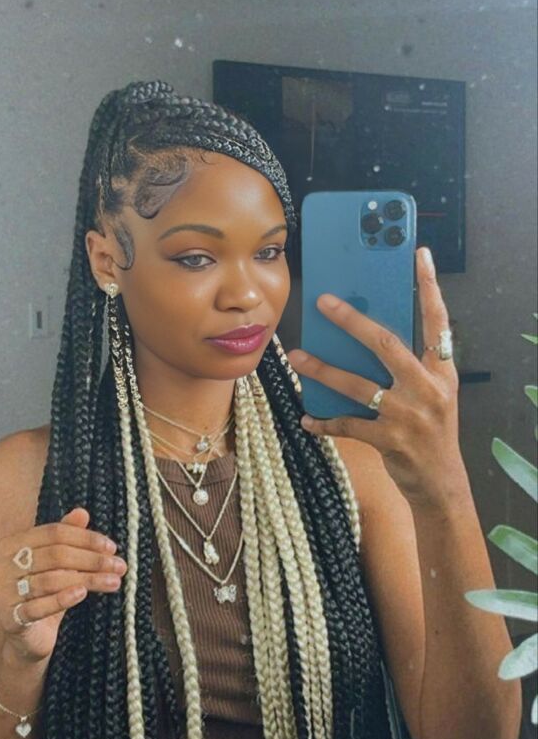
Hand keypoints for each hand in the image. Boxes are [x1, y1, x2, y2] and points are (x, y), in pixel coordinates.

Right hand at [0, 507, 126, 661]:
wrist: (28, 639)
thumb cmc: (45, 594)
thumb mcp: (59, 564)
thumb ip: (67, 537)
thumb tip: (82, 513)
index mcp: (11, 545)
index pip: (54, 533)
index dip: (85, 538)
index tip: (111, 547)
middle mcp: (1, 566)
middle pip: (54, 555)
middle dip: (91, 559)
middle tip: (118, 565)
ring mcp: (1, 593)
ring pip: (51, 580)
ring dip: (87, 579)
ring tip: (113, 582)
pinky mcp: (9, 619)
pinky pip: (39, 606)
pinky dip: (63, 598)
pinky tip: (83, 594)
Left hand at [287, 246, 468, 510]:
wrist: (441, 483)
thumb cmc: (431, 430)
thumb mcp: (432, 393)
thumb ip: (408, 366)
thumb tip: (364, 334)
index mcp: (440, 371)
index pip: (437, 320)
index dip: (428, 287)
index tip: (418, 255)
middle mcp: (428, 388)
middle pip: (385, 344)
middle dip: (351, 321)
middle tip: (323, 303)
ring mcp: (409, 415)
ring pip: (357, 384)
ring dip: (322, 369)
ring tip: (296, 356)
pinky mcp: (391, 441)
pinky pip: (348, 425)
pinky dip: (324, 422)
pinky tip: (306, 419)